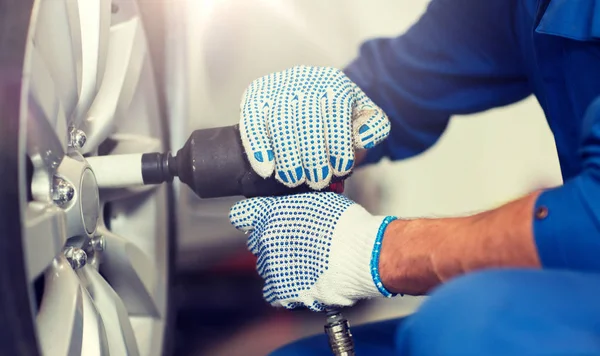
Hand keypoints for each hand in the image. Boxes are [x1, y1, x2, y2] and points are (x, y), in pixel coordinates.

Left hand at [229, 192, 395, 310]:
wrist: (362, 255)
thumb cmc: (347, 224)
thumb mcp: (318, 198)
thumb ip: (293, 201)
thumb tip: (287, 204)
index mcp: (270, 215)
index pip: (242, 215)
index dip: (253, 215)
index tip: (260, 217)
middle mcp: (265, 242)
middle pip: (256, 242)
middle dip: (272, 241)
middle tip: (297, 241)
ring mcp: (273, 268)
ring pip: (265, 267)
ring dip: (278, 265)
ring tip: (304, 262)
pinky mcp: (284, 291)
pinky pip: (273, 293)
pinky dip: (283, 288)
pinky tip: (300, 280)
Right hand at [240, 66, 389, 189]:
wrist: (310, 105)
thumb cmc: (340, 121)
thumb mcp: (363, 120)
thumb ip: (373, 127)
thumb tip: (363, 137)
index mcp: (334, 82)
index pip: (336, 108)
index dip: (338, 142)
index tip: (340, 170)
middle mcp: (303, 79)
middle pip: (305, 118)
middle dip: (312, 155)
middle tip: (316, 182)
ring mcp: (276, 87)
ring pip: (278, 122)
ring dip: (286, 156)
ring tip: (293, 181)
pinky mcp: (254, 98)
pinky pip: (252, 123)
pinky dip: (257, 148)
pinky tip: (266, 170)